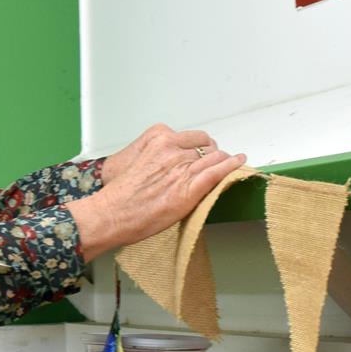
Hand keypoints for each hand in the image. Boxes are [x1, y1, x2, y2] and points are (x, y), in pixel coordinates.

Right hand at [69, 124, 244, 261]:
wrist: (112, 214)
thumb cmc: (119, 195)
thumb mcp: (135, 163)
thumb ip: (155, 157)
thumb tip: (167, 165)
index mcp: (157, 139)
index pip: (190, 137)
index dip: (198, 147)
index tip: (200, 153)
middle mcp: (172, 149)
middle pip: (204, 147)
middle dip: (210, 154)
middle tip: (212, 162)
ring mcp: (183, 168)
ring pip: (215, 158)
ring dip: (223, 161)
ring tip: (230, 163)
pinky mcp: (190, 188)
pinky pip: (218, 172)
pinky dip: (232, 167)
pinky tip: (239, 163)